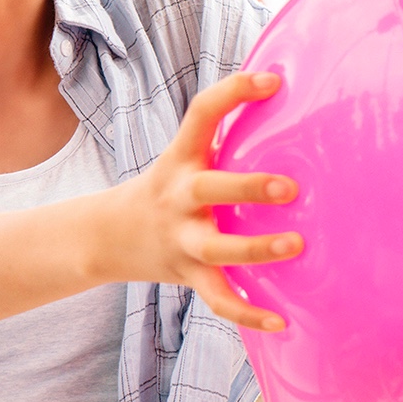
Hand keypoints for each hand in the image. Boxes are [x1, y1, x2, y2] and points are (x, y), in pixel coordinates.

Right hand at [102, 71, 301, 331]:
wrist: (106, 236)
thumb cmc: (166, 187)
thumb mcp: (183, 155)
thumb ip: (225, 132)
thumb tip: (283, 88)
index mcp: (181, 159)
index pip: (201, 114)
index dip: (234, 92)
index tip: (272, 80)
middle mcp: (179, 197)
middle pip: (209, 189)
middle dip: (247, 187)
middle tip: (289, 187)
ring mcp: (181, 239)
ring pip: (218, 250)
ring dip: (256, 249)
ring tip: (296, 245)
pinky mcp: (188, 274)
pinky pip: (218, 299)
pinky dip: (248, 314)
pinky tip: (280, 321)